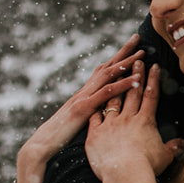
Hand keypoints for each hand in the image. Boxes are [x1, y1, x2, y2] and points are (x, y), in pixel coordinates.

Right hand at [18, 36, 143, 172]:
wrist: (42, 145)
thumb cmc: (60, 137)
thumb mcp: (79, 121)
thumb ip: (91, 112)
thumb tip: (104, 110)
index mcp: (85, 94)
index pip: (103, 71)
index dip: (117, 58)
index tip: (131, 47)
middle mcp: (85, 91)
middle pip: (106, 66)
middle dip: (122, 51)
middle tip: (137, 37)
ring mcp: (83, 98)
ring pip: (107, 75)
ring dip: (126, 63)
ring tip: (142, 54)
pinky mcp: (83, 108)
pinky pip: (106, 93)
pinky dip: (122, 85)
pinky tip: (136, 80)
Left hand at [86, 64, 183, 180]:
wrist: (125, 173)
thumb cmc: (147, 166)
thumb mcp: (165, 156)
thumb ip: (173, 147)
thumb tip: (183, 144)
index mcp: (145, 121)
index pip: (151, 96)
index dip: (153, 80)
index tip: (154, 66)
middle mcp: (128, 118)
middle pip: (132, 92)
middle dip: (135, 74)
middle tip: (136, 60)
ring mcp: (110, 124)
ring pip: (113, 100)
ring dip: (115, 86)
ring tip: (115, 74)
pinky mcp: (95, 132)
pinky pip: (94, 116)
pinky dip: (94, 108)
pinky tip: (92, 101)